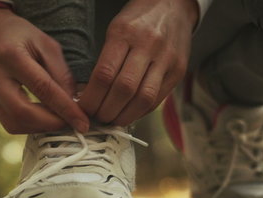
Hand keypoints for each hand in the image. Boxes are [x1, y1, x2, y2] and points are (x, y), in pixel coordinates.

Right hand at [0, 8, 89, 133]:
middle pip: (22, 113)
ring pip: (12, 123)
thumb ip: (60, 72)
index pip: (42, 88)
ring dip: (38, 128)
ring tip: (55, 120)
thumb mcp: (44, 43)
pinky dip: (27, 124)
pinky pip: (6, 120)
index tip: (82, 122)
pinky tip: (40, 117)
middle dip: (50, 124)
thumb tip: (73, 103)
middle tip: (70, 124)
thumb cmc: (18, 34)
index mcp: (10, 55)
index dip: (64, 109)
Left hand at [79, 0, 198, 125]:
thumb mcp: (115, 30)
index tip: (82, 109)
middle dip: (106, 110)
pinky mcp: (179, 70)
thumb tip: (88, 95)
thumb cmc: (138, 20)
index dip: (91, 98)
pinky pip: (157, 99)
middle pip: (124, 89)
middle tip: (96, 118)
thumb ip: (105, 61)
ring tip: (111, 121)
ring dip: (124, 116)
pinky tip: (128, 114)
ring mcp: (167, 59)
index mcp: (125, 33)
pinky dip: (140, 111)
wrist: (173, 4)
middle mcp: (148, 45)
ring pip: (143, 98)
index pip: (104, 74)